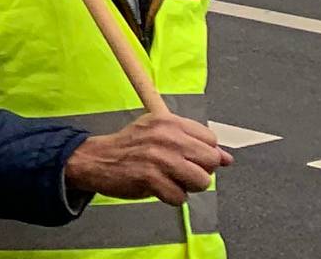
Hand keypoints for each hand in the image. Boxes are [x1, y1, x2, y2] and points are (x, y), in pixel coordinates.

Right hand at [65, 113, 231, 205]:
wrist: (94, 159)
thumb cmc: (129, 148)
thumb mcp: (159, 135)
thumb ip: (193, 143)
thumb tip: (227, 159)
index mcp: (169, 121)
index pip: (211, 139)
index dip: (202, 153)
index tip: (186, 157)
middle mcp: (166, 136)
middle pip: (210, 161)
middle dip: (199, 171)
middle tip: (178, 171)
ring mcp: (159, 157)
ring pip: (201, 181)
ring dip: (187, 187)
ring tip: (168, 180)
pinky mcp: (150, 178)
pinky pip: (180, 198)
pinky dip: (171, 198)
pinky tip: (157, 188)